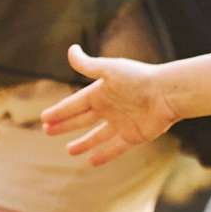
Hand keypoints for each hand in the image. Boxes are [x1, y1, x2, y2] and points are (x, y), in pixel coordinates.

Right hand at [43, 45, 180, 162]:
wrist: (167, 93)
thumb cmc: (138, 78)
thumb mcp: (110, 69)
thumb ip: (88, 65)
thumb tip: (70, 50)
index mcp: (102, 92)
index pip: (75, 104)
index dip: (59, 110)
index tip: (43, 117)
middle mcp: (110, 108)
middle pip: (82, 119)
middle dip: (65, 125)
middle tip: (47, 131)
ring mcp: (121, 123)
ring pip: (97, 136)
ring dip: (83, 143)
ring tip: (69, 151)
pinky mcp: (134, 136)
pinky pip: (115, 147)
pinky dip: (103, 154)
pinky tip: (91, 161)